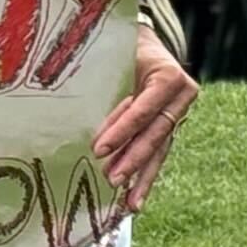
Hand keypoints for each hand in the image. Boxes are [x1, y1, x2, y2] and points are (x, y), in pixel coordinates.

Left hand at [93, 20, 196, 215]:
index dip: (122, 130)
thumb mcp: (118, 54)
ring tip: (131, 204)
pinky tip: (134, 198)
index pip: (144, 109)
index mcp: (169, 76)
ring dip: (141, 177)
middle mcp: (180, 99)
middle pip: (154, 134)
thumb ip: (104, 74)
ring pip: (159, 150)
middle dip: (132, 159)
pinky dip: (144, 176)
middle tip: (111, 179)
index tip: (99, 148)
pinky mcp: (169, 129)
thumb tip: (65, 96)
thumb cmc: (125, 46)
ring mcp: (177, 115)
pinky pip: (156, 154)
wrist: (144, 43)